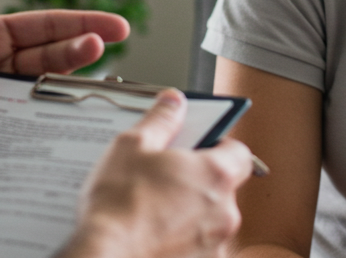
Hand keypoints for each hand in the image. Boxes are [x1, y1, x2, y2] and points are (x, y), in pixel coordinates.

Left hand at [0, 0, 129, 164]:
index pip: (43, 26)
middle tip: (105, 44)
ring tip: (92, 70)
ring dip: (69, 77)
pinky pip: (24, 120)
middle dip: (82, 48)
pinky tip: (65, 113)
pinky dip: (47, 115)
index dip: (81, 23)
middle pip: (50, 55)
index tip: (115, 26)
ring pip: (43, 86)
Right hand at [62, 90, 253, 257]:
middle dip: (199, 182)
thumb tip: (174, 102)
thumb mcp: (132, 146)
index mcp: (215, 174)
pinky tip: (154, 235)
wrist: (105, 256)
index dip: (220, 147)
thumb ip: (161, 120)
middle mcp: (224, 211)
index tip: (199, 146)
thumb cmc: (118, 205)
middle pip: (223, 188)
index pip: (239, 153)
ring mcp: (215, 244)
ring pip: (209, 220)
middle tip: (166, 178)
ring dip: (190, 213)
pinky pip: (198, 246)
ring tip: (153, 211)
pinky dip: (182, 240)